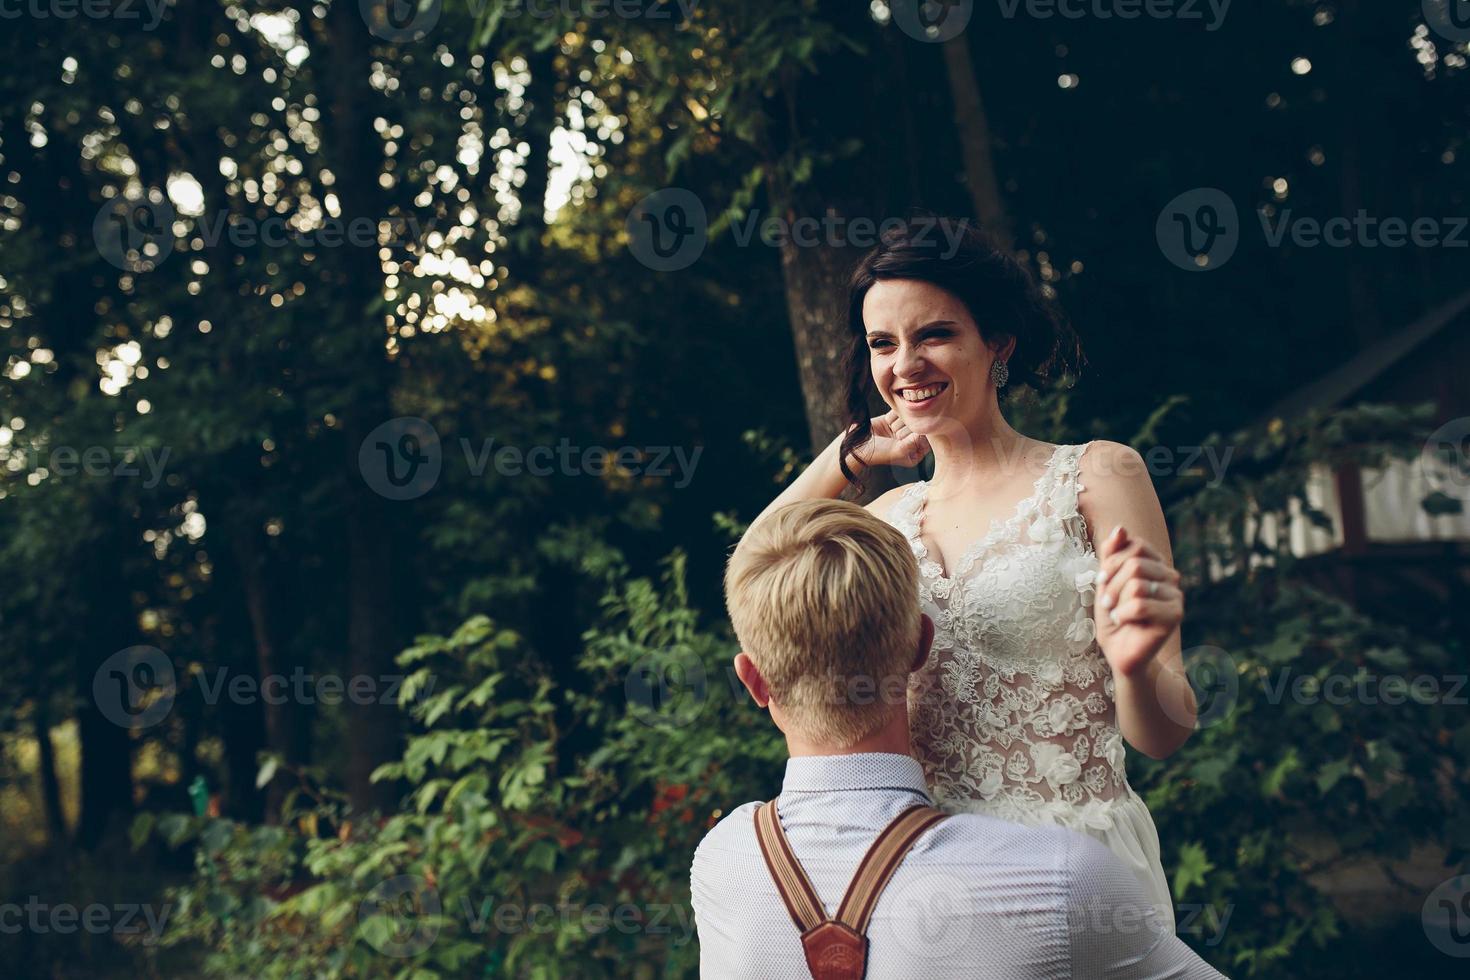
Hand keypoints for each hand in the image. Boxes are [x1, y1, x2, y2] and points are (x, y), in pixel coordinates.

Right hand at [851, 410, 929, 470]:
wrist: (856, 446)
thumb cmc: (877, 453)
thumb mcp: (898, 450)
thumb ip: (913, 442)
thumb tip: (924, 431)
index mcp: (914, 455)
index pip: (926, 439)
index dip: (916, 435)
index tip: (904, 440)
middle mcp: (910, 442)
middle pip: (917, 426)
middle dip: (904, 429)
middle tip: (894, 438)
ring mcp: (901, 430)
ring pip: (909, 417)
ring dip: (898, 422)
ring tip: (889, 431)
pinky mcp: (893, 421)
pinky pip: (900, 411)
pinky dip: (893, 415)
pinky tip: (887, 423)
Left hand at [1094, 525, 1182, 678]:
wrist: (1119, 652)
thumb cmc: (1113, 615)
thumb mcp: (1106, 580)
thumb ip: (1113, 554)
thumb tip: (1121, 528)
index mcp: (1155, 564)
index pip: (1134, 545)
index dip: (1112, 562)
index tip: (1103, 580)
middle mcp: (1170, 576)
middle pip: (1135, 564)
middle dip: (1112, 584)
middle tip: (1109, 603)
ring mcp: (1176, 595)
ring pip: (1137, 585)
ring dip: (1116, 601)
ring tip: (1117, 613)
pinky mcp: (1175, 616)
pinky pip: (1140, 605)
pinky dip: (1123, 615)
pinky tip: (1125, 622)